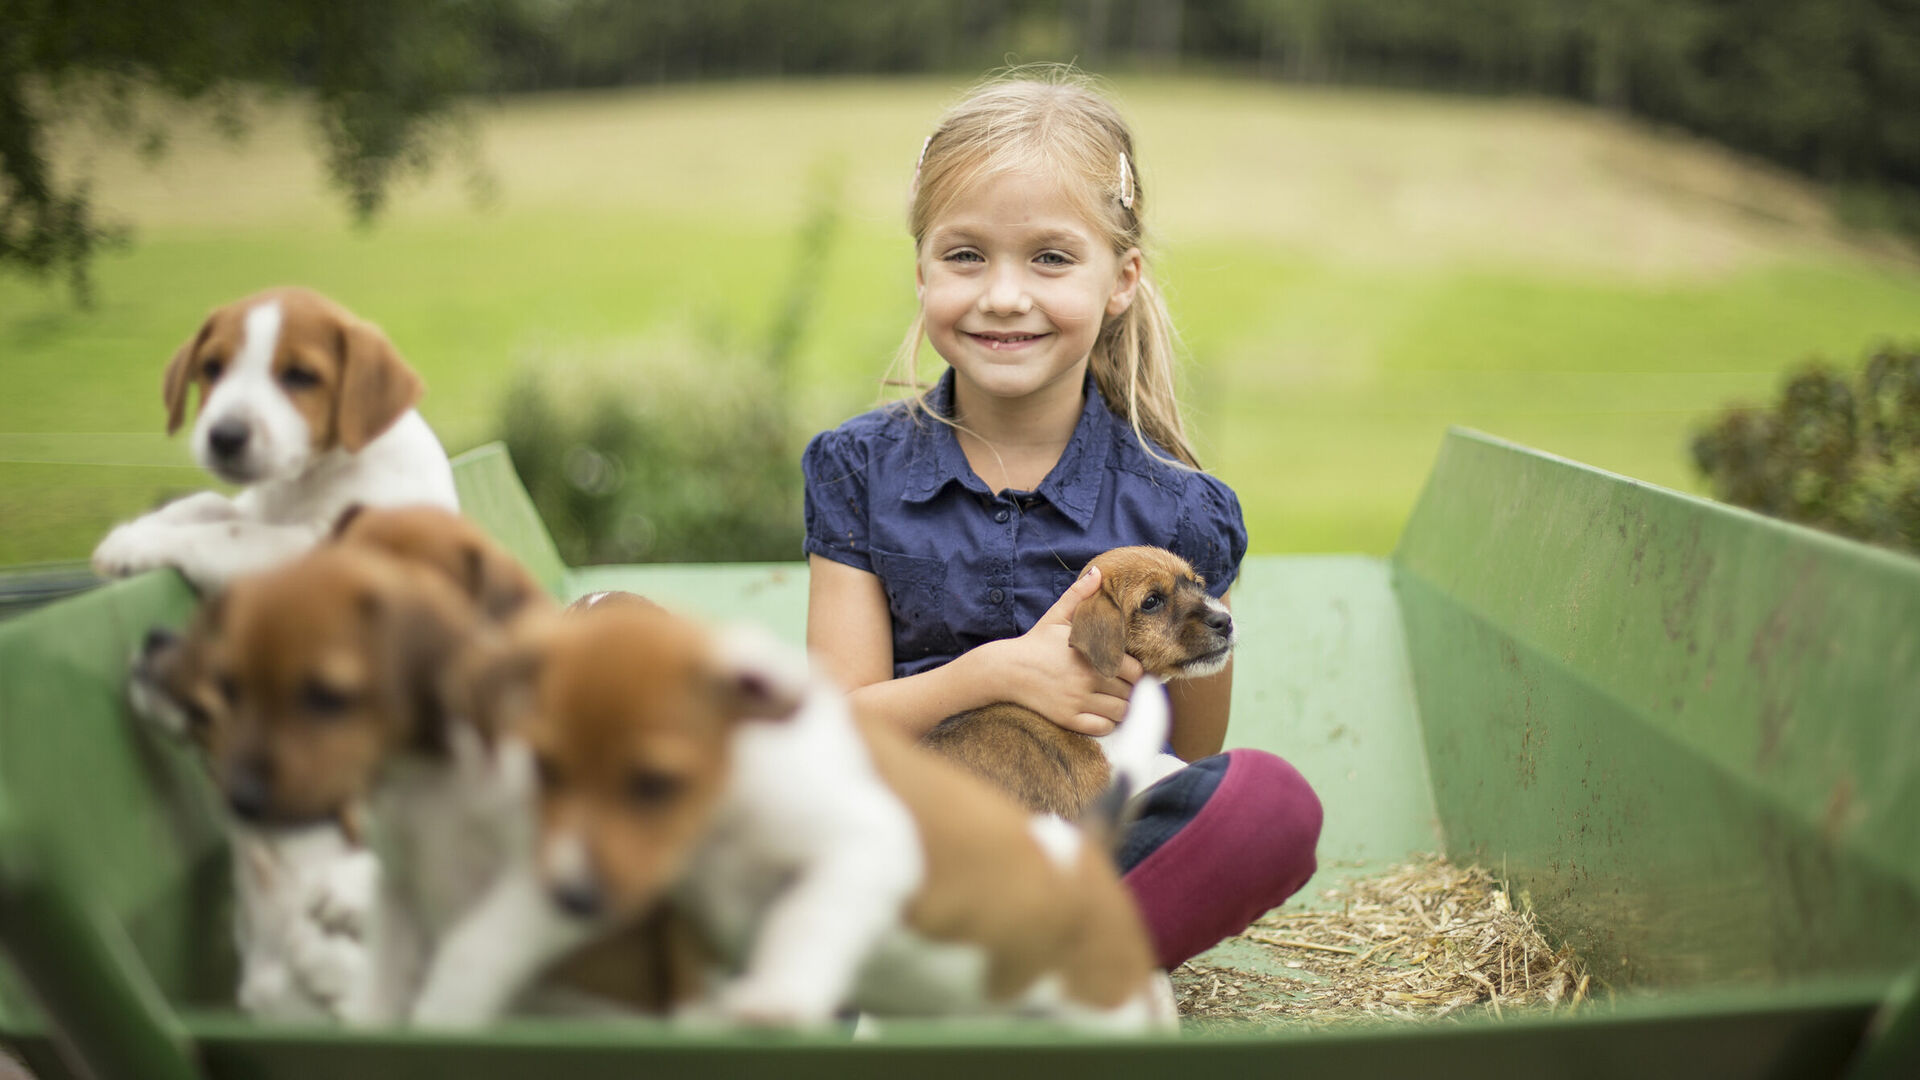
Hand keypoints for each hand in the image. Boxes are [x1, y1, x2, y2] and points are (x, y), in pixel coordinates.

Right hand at [987, 566, 1142, 735]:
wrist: (1006, 669)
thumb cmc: (1035, 642)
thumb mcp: (1056, 615)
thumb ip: (1079, 594)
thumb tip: (1097, 571)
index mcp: (1092, 653)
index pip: (1135, 670)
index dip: (1136, 673)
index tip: (1128, 673)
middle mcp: (1087, 678)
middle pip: (1130, 693)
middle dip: (1129, 691)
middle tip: (1121, 688)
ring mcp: (1078, 700)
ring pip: (1120, 712)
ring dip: (1121, 708)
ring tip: (1112, 701)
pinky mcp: (1067, 718)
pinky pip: (1102, 728)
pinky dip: (1107, 724)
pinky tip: (1100, 714)